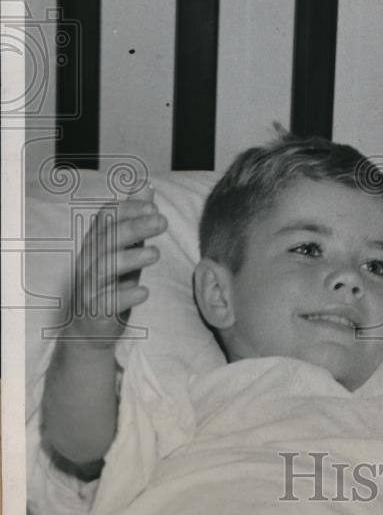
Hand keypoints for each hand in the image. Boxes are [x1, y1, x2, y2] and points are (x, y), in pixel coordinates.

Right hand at [65, 185, 166, 346]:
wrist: (90, 329)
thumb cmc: (110, 282)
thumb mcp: (124, 249)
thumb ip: (134, 219)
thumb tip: (145, 185)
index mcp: (95, 244)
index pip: (105, 217)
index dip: (128, 209)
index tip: (153, 208)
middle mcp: (88, 262)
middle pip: (107, 239)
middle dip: (134, 227)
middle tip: (163, 222)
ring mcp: (89, 286)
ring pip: (104, 267)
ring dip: (131, 258)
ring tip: (156, 253)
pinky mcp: (95, 311)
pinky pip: (107, 301)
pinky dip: (126, 296)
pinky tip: (144, 292)